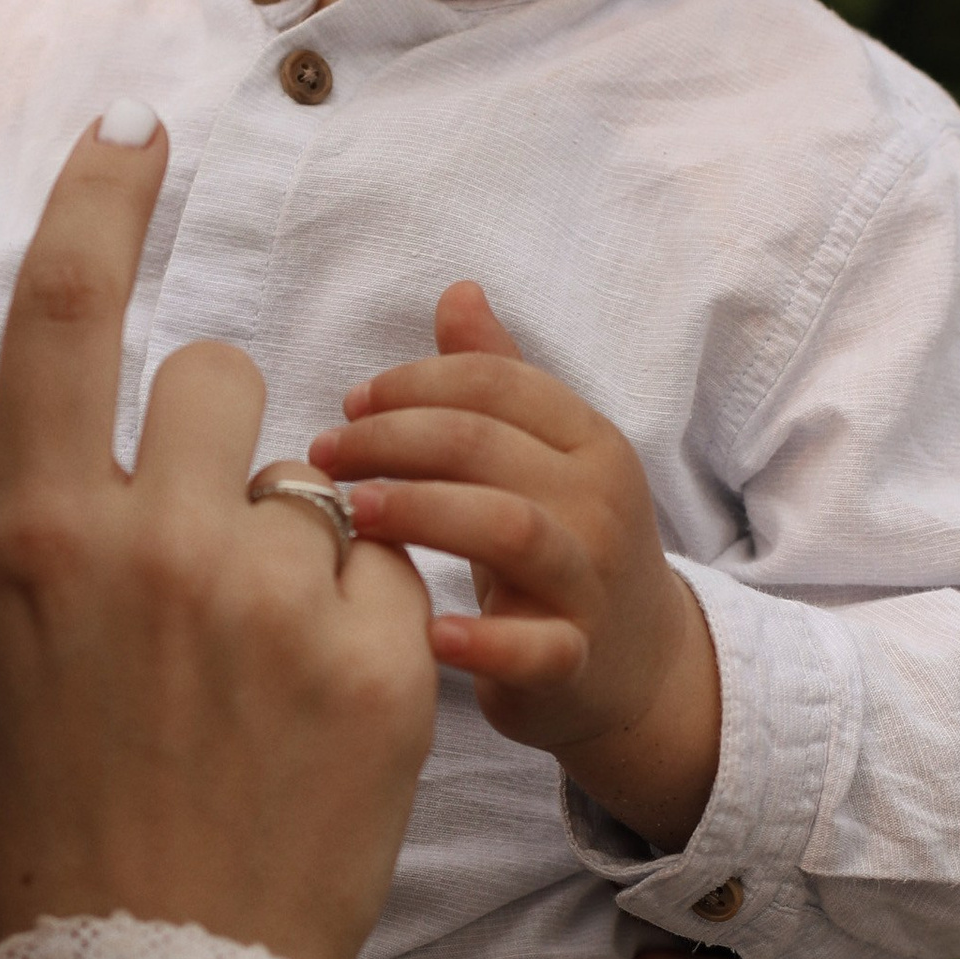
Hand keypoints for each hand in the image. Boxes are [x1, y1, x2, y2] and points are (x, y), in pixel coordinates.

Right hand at [0, 114, 437, 958]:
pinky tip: (306, 710)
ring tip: (241, 669)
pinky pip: (380, 570)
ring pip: (302, 477)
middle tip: (181, 552)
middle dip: (200, 432)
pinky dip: (352, 618)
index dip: (102, 189)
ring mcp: (279, 603)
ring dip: (277, 538)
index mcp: (36, 534)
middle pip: (211, 372)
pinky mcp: (386, 666)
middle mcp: (158, 543)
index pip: (68, 303)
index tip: (139, 124)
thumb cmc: (30, 842)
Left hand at [309, 279, 720, 850]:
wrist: (634, 666)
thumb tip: (458, 291)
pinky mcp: (574, 659)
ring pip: (510, 527)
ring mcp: (590, 581)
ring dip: (421, 511)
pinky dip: (479, 642)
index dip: (413, 383)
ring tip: (355, 514)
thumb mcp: (541, 457)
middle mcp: (598, 501)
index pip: (497, 382)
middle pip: (487, 444)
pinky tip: (423, 632)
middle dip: (392, 438)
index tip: (350, 403)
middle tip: (324, 454)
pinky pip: (534, 648)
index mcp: (589, 441)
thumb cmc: (562, 546)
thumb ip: (497, 380)